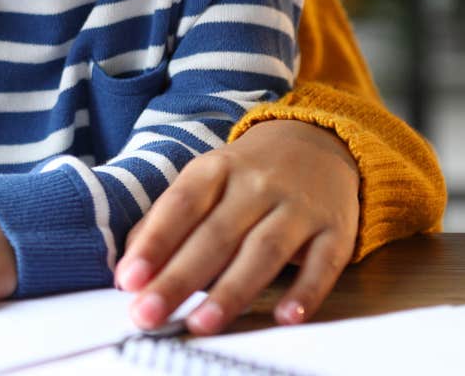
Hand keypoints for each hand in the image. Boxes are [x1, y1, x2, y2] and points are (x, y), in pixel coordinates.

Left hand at [117, 120, 358, 334]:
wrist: (319, 141)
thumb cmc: (246, 173)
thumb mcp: (203, 181)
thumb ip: (165, 221)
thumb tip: (128, 269)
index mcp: (215, 169)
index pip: (180, 206)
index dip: (154, 243)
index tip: (128, 280)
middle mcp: (257, 184)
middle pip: (215, 235)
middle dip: (180, 279)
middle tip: (149, 314)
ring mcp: (298, 206)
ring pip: (264, 251)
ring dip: (232, 291)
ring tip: (201, 324)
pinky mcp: (335, 229)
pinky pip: (323, 263)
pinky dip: (306, 291)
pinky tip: (285, 317)